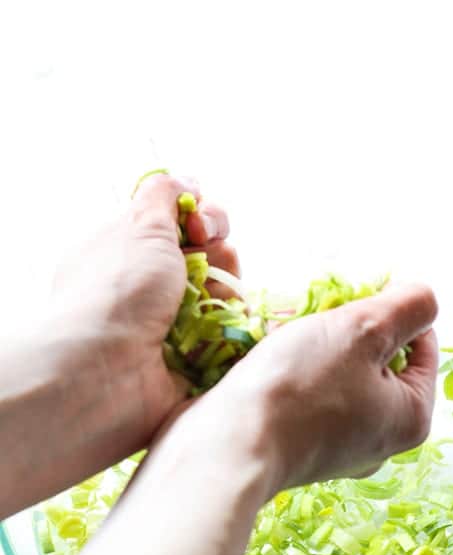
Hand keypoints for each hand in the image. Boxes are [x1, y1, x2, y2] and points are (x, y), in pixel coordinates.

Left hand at [50, 172, 238, 449]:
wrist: (110, 370)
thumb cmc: (120, 290)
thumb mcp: (139, 224)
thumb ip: (163, 194)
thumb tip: (185, 180)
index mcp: (131, 251)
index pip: (184, 224)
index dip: (204, 217)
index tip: (200, 225)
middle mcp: (152, 287)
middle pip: (212, 257)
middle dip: (219, 254)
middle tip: (204, 264)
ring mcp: (174, 325)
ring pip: (225, 294)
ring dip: (228, 291)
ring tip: (213, 303)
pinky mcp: (195, 358)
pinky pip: (231, 334)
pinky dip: (237, 326)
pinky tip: (234, 323)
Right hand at [152, 282, 438, 498]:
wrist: (227, 447)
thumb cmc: (299, 387)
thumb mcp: (363, 329)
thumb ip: (407, 307)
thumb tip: (425, 297)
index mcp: (411, 417)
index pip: (424, 346)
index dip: (392, 310)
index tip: (354, 296)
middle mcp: (381, 439)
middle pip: (378, 360)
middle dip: (347, 328)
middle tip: (316, 314)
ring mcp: (339, 448)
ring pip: (339, 374)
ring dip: (316, 345)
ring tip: (286, 330)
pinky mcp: (299, 447)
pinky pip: (308, 395)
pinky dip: (293, 371)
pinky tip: (268, 358)